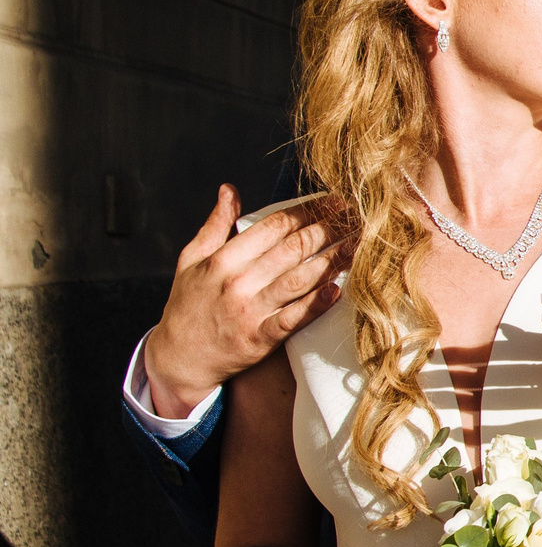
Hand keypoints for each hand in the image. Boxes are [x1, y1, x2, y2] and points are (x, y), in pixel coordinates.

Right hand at [143, 186, 344, 418]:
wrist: (178, 357)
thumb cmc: (188, 304)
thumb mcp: (191, 260)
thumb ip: (214, 225)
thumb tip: (229, 190)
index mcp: (223, 259)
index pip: (273, 226)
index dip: (307, 211)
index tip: (333, 201)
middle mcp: (237, 282)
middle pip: (292, 248)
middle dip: (328, 229)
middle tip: (356, 217)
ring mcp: (249, 311)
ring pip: (298, 279)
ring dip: (332, 260)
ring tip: (358, 245)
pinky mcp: (259, 339)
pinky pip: (293, 318)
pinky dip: (316, 304)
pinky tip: (337, 289)